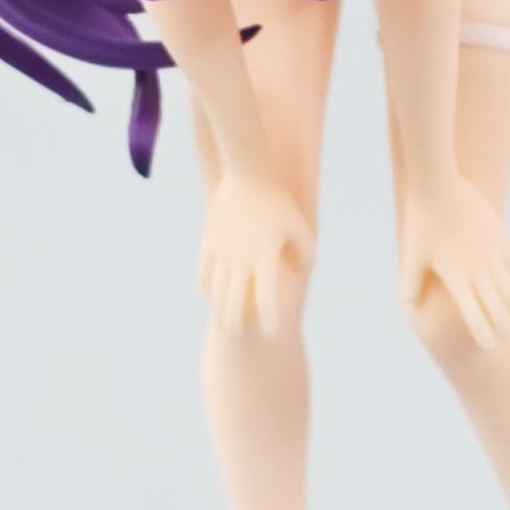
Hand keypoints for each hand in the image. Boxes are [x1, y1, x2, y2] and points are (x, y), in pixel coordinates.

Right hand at [197, 169, 314, 337]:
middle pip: (232, 303)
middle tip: (238, 336)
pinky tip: (209, 295)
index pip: (267, 297)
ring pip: (215, 292)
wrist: (245, 172)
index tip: (271, 333)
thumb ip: (306, 252)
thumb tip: (299, 271)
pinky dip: (206, 287)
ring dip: (218, 310)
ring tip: (223, 323)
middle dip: (235, 324)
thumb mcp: (300, 225)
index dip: (269, 318)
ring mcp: (222, 252)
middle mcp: (242, 259)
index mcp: (265, 257)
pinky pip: (204, 272)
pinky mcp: (209, 242)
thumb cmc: (278, 200)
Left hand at [398, 173, 509, 347]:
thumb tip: (408, 303)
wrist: (438, 185)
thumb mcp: (411, 253)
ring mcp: (492, 254)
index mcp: (455, 276)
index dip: (482, 333)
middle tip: (506, 339)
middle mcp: (478, 269)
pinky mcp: (501, 238)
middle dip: (503, 326)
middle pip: (498, 307)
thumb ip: (410, 280)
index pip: (474, 314)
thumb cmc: (420, 221)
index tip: (488, 347)